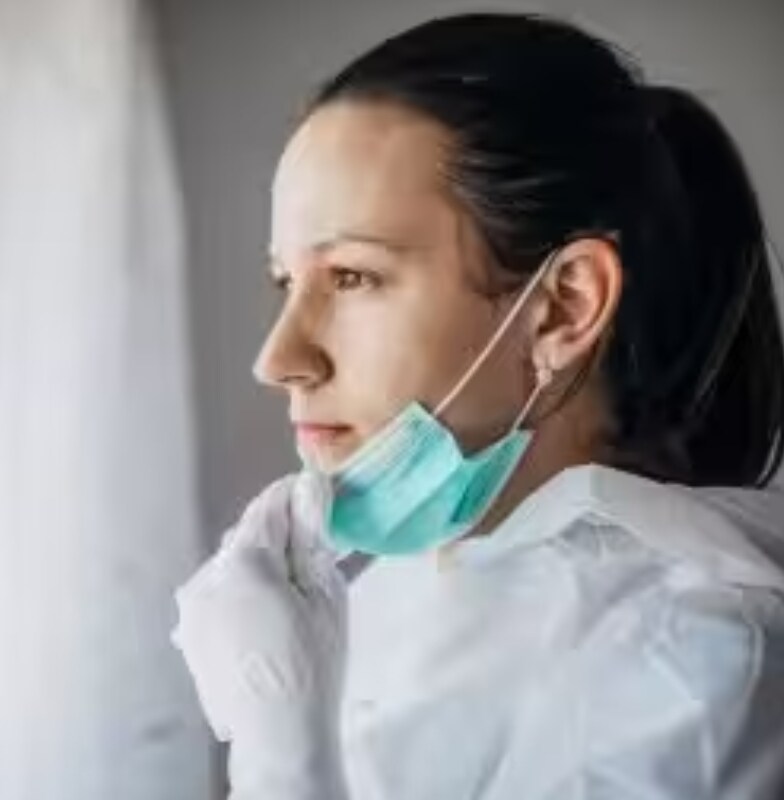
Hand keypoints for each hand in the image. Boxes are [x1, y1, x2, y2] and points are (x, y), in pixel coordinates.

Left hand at [171, 472, 349, 798]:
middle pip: (248, 535)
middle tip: (317, 550)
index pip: (269, 505)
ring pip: (232, 564)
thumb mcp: (325, 594)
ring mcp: (192, 607)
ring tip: (292, 592)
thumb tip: (309, 484)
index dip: (296, 493)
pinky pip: (219, 593)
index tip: (319, 492)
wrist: (277, 736)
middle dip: (281, 534)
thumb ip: (313, 534)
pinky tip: (267, 617)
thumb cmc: (313, 663)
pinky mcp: (190, 631)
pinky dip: (243, 591)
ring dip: (260, 564)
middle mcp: (206, 576)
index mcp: (242, 562)